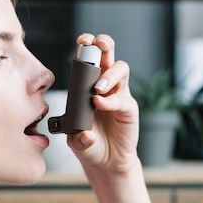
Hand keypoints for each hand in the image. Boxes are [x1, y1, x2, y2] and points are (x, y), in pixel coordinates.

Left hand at [67, 33, 139, 174]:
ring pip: (121, 70)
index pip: (87, 60)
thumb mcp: (75, 142)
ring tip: (98, 89)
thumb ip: (77, 137)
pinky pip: (122, 98)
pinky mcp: (128, 108)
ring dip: (110, 75)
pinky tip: (101, 104)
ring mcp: (118, 94)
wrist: (106, 162)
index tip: (82, 41)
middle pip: (108, 55)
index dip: (85, 47)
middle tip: (98, 45)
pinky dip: (111, 100)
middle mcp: (104, 85)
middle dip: (104, 45)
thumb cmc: (88, 145)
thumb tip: (86, 134)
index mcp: (86, 85)